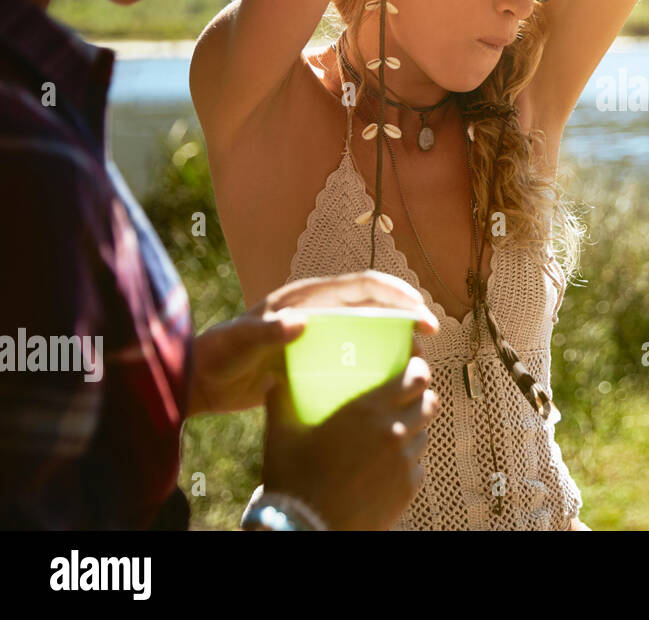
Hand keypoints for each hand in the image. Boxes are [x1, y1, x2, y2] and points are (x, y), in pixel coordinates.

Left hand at [189, 270, 437, 415]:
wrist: (199, 381)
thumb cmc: (215, 359)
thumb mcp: (237, 344)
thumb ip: (264, 331)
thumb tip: (300, 322)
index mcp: (306, 297)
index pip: (364, 286)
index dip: (398, 296)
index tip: (422, 318)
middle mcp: (317, 308)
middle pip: (375, 303)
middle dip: (407, 315)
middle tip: (429, 340)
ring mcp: (318, 331)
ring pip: (370, 326)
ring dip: (396, 337)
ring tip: (415, 361)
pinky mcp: (315, 354)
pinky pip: (355, 351)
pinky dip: (376, 360)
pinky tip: (386, 382)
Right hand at [262, 355, 440, 530]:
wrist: (306, 531)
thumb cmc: (293, 481)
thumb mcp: (281, 436)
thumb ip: (280, 400)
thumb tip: (271, 376)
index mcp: (368, 411)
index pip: (416, 377)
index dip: (418, 368)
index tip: (411, 365)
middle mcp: (395, 432)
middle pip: (430, 403)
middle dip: (421, 396)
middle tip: (405, 397)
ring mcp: (405, 463)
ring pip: (425, 434)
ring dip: (416, 428)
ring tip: (394, 432)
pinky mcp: (408, 489)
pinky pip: (418, 466)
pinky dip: (408, 461)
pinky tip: (387, 464)